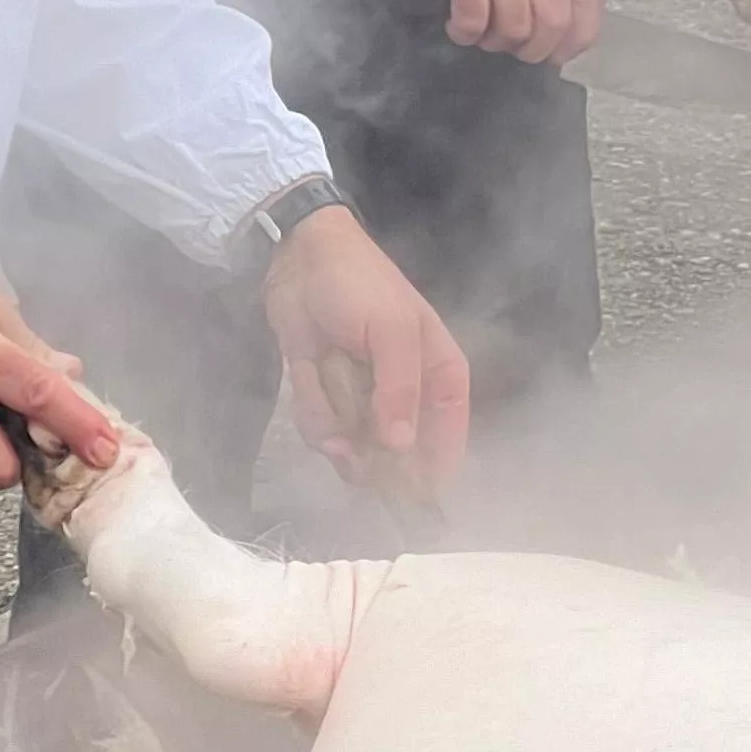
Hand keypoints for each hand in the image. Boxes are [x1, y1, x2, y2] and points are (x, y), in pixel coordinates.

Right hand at [248, 0, 605, 62]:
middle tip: (513, 51)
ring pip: (516, 26)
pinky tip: (457, 26)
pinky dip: (466, 33)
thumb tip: (554, 18)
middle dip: (535, 49)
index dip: (580, 34)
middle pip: (555, 20)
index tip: (559, 52)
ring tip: (479, 33)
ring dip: (496, 42)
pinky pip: (475, 20)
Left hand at [265, 205, 469, 497]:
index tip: (413, 493)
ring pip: (354, 446)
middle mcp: (403, 393)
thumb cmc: (360, 285)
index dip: (436, 464)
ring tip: (327, 378)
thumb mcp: (391, 331)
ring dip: (334, 422)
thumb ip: (400, 390)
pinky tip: (308, 371)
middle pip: (398, 453)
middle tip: (352, 447)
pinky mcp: (326, 398)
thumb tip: (402, 447)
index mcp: (438, 372)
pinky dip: (310, 405)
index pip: (450, 430)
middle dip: (371, 452)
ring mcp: (363, 400)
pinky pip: (321, 428)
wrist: (299, 258)